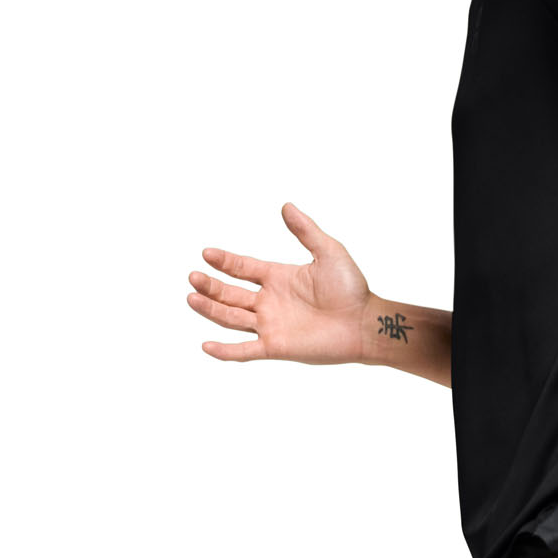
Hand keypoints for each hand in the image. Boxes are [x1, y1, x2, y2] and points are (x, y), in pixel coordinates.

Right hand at [186, 204, 372, 365]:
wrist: (365, 323)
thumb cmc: (352, 288)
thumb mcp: (328, 251)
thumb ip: (305, 230)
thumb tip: (286, 206)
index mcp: (279, 278)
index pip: (243, 268)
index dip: (224, 261)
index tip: (206, 253)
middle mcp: (271, 302)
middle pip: (231, 293)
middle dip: (211, 285)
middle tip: (192, 277)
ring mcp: (271, 325)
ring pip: (232, 318)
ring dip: (211, 309)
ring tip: (191, 298)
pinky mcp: (277, 347)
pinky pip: (245, 351)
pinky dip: (225, 350)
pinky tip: (206, 345)